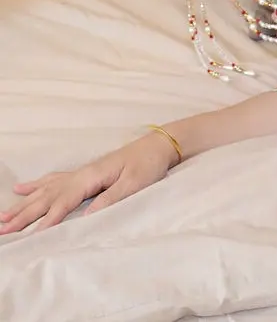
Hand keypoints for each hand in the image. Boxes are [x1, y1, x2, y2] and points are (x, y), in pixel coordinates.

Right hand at [0, 131, 178, 235]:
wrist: (158, 145)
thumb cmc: (148, 164)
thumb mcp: (135, 183)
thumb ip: (111, 198)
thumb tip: (87, 216)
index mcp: (92, 176)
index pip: (64, 201)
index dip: (49, 219)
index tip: (32, 234)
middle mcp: (81, 174)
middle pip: (48, 197)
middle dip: (25, 214)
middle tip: (2, 229)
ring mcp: (80, 173)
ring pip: (45, 190)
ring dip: (24, 203)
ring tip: (3, 216)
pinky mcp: (84, 174)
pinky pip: (53, 180)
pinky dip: (36, 185)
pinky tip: (21, 188)